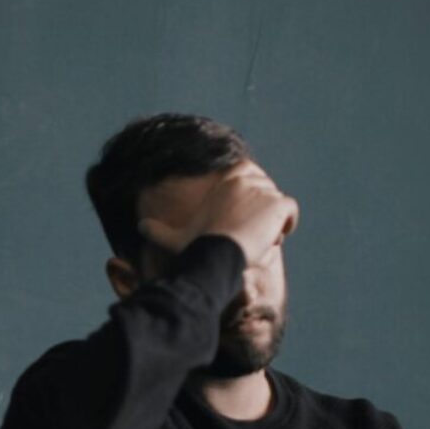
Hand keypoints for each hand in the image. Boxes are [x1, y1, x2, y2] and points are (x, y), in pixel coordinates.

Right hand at [138, 160, 298, 266]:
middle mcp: (246, 179)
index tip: (245, 217)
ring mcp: (264, 190)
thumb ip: (158, 230)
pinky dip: (287, 225)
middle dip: (262, 210)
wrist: (217, 253)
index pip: (248, 175)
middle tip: (251, 234)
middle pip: (265, 191)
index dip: (249, 196)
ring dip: (272, 222)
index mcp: (226, 181)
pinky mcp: (278, 204)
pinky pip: (290, 212)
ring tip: (259, 240)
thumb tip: (139, 227)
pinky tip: (273, 239)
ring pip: (277, 204)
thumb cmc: (196, 246)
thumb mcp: (175, 237)